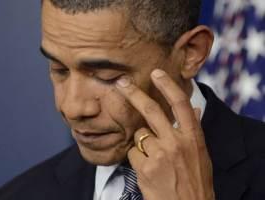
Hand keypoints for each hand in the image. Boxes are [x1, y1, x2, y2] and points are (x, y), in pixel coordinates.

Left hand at [116, 69, 214, 199]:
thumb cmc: (196, 182)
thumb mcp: (201, 154)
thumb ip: (193, 130)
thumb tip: (196, 107)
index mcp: (193, 137)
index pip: (181, 104)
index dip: (168, 85)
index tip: (156, 73)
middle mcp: (177, 142)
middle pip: (151, 110)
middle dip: (133, 93)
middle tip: (121, 83)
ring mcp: (160, 154)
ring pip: (139, 135)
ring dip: (141, 142)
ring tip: (153, 159)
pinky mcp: (146, 167)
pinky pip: (133, 153)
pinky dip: (137, 159)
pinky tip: (148, 170)